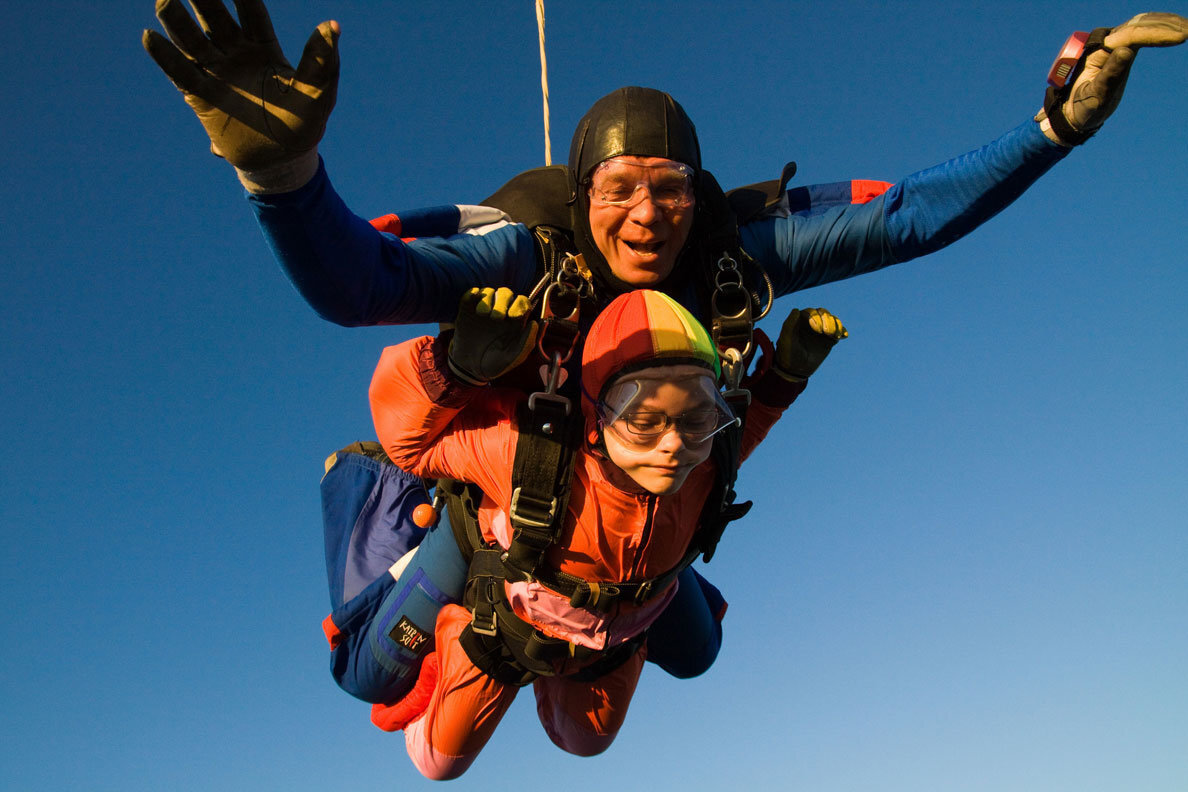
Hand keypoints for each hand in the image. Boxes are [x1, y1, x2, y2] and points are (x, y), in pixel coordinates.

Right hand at [142, 0, 339, 170]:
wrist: (283, 160)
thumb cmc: (305, 122)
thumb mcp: (320, 92)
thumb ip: (322, 60)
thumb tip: (333, 25)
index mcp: (264, 47)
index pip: (251, 11)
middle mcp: (236, 54)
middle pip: (215, 17)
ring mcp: (217, 73)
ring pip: (193, 40)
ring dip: (178, 21)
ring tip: (164, 1)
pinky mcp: (202, 97)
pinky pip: (181, 73)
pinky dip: (165, 57)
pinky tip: (150, 38)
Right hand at [448, 288, 539, 384]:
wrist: (469, 369)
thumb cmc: (495, 364)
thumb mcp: (513, 358)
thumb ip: (526, 343)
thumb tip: (534, 323)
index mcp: (515, 322)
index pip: (522, 302)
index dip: (520, 304)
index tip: (513, 316)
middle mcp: (501, 313)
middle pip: (506, 293)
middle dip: (503, 301)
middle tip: (496, 317)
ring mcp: (484, 310)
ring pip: (490, 291)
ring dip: (488, 299)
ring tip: (483, 314)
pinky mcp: (468, 310)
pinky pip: (471, 293)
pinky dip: (473, 294)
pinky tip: (474, 303)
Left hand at [773, 307, 846, 380]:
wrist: (797, 369)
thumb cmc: (789, 353)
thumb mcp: (786, 340)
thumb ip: (789, 325)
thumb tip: (796, 309)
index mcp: (800, 320)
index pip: (811, 312)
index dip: (816, 318)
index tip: (818, 331)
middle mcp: (811, 322)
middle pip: (824, 313)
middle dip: (828, 321)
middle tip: (828, 333)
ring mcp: (821, 329)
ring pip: (832, 320)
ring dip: (836, 325)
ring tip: (835, 336)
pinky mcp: (829, 338)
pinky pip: (839, 330)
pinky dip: (842, 331)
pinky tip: (844, 336)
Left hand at [1040, 12, 1187, 144]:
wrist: (1073, 112)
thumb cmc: (1082, 106)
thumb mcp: (1095, 94)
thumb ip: (1109, 73)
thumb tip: (1126, 50)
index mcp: (1098, 51)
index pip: (1131, 35)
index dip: (1156, 33)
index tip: (1180, 36)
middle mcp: (1106, 43)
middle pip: (1139, 24)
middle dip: (1165, 25)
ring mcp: (1114, 44)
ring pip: (1142, 24)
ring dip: (1165, 23)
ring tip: (1187, 27)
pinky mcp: (1121, 48)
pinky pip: (1142, 31)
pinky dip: (1160, 28)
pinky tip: (1176, 29)